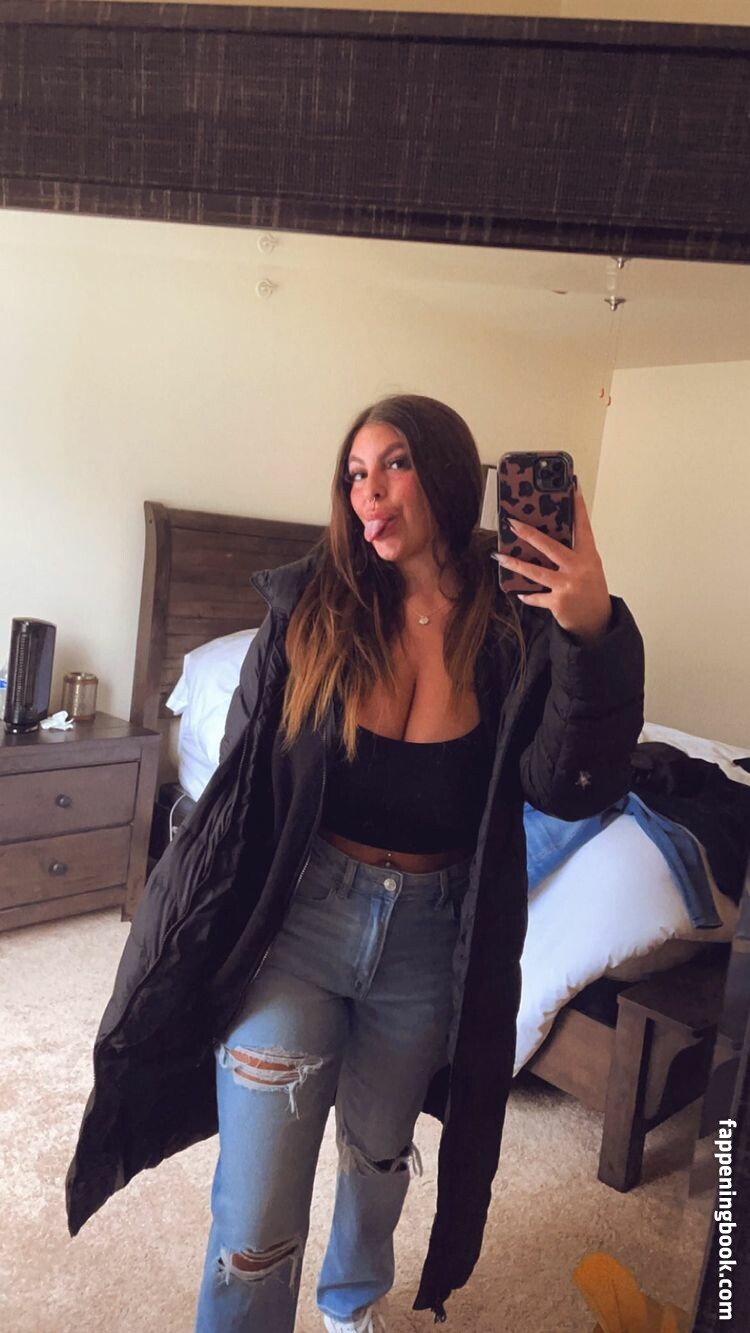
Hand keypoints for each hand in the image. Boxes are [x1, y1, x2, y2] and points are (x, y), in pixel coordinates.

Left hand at [493, 486, 612, 642]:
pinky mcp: (557, 602)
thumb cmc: (591, 591)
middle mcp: (578, 568)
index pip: (583, 527)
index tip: (572, 487)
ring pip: (536, 571)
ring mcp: (567, 585)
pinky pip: (536, 596)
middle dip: (529, 534)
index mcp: (588, 556)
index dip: (578, 507)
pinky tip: (519, 591)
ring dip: (515, 563)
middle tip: (512, 523)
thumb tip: (546, 539)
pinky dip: (528, 594)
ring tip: (499, 556)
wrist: (597, 622)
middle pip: (550, 546)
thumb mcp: (589, 567)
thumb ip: (573, 554)